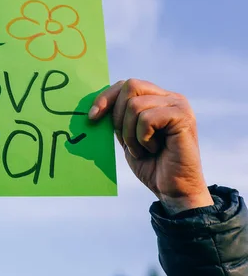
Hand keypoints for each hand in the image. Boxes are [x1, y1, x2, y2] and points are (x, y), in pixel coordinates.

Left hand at [89, 79, 212, 214]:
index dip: (106, 97)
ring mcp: (178, 106)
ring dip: (130, 134)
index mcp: (158, 99)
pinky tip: (153, 150)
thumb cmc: (151, 165)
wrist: (172, 190)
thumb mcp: (127, 136)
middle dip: (118, 117)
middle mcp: (170, 98)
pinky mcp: (183, 117)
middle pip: (130, 86)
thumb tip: (94, 107)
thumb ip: (118, 118)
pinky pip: (146, 119)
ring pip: (135, 105)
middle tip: (127, 142)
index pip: (126, 85)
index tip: (92, 117)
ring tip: (142, 150)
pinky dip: (142, 138)